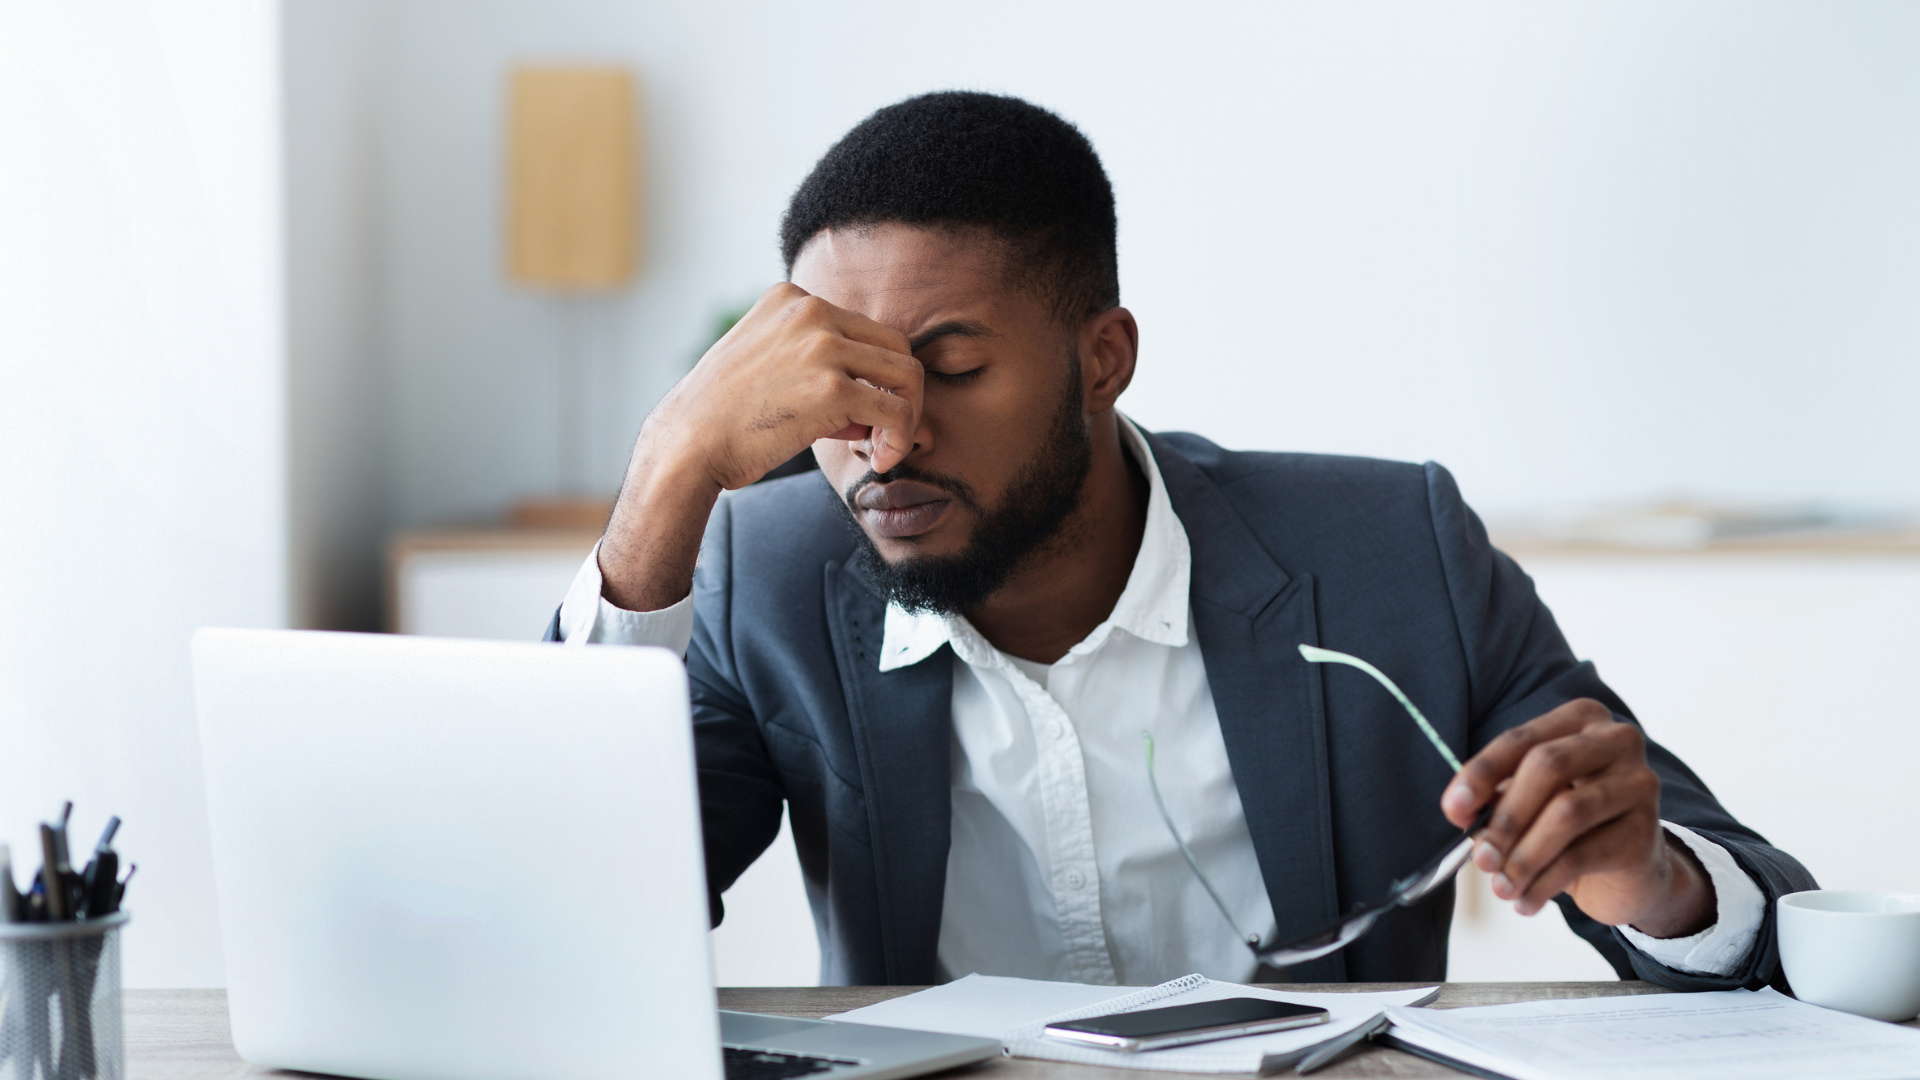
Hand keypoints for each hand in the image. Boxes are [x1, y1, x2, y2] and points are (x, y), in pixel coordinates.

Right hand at [598, 283, 922, 611]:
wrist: (687, 445)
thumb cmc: (723, 418)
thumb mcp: (765, 365)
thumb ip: (816, 368)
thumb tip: (874, 405)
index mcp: (792, 298)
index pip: (862, 330)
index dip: (869, 374)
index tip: (856, 413)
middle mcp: (810, 309)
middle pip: (895, 345)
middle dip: (899, 392)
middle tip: (882, 433)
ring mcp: (822, 345)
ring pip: (907, 374)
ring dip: (906, 416)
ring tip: (885, 448)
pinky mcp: (832, 387)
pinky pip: (898, 411)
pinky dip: (902, 439)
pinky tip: (882, 459)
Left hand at [1441, 698, 1715, 937]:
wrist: (1630, 873)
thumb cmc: (1572, 827)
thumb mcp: (1529, 804)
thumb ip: (1496, 799)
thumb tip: (1460, 810)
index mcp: (1581, 719)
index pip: (1521, 739)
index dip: (1481, 773)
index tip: (1454, 808)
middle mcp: (1617, 741)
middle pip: (1548, 765)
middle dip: (1505, 816)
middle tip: (1481, 857)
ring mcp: (1639, 784)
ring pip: (1567, 813)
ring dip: (1523, 856)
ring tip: (1501, 887)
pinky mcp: (1645, 832)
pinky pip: (1582, 855)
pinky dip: (1544, 882)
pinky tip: (1526, 901)